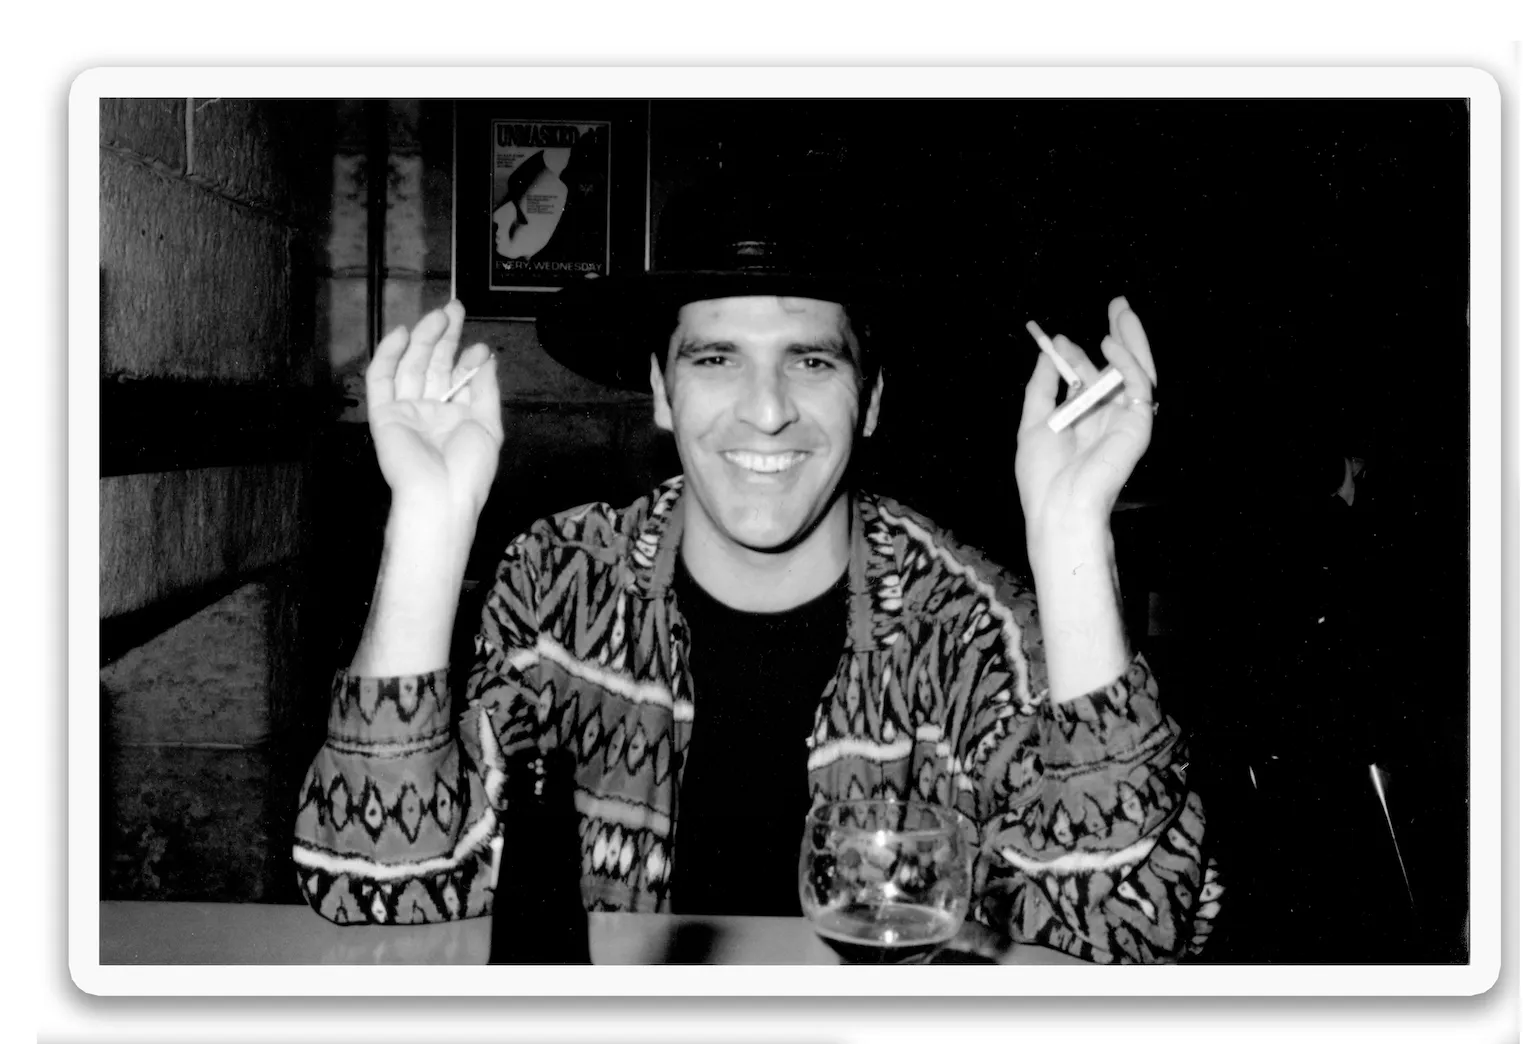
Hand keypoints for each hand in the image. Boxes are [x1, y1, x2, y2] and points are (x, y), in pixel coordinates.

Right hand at [366, 300, 502, 521]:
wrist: (441, 496)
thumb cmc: (469, 469)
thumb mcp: (489, 426)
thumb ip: (485, 390)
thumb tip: (486, 358)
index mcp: (456, 416)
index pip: (458, 378)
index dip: (467, 359)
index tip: (479, 346)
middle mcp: (430, 410)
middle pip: (434, 365)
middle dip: (444, 337)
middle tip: (455, 309)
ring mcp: (406, 411)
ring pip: (410, 366)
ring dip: (423, 339)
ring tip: (439, 315)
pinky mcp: (384, 414)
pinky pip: (381, 379)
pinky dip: (388, 355)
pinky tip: (402, 334)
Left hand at [1015, 297, 1157, 532]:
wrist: (1058, 506)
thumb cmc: (1043, 476)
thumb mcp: (1034, 422)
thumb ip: (1042, 388)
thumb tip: (1045, 354)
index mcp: (1085, 420)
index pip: (1087, 379)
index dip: (1075, 357)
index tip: (1056, 340)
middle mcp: (1108, 417)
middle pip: (1118, 369)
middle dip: (1119, 335)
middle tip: (1116, 303)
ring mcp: (1126, 420)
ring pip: (1137, 370)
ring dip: (1131, 337)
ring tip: (1121, 309)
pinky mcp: (1139, 424)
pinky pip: (1139, 385)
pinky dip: (1126, 362)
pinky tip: (1109, 344)